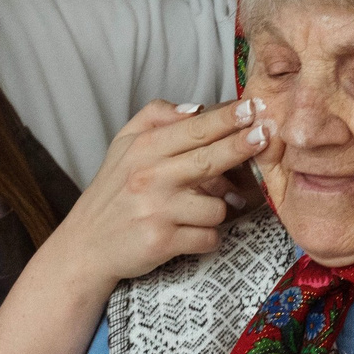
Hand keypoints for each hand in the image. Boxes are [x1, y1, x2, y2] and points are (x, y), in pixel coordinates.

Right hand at [54, 100, 272, 291]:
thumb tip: (197, 107)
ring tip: (195, 211)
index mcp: (143, 149)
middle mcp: (150, 177)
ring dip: (216, 210)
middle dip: (243, 145)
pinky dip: (206, 237)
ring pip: (216, 206)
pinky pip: (208, 236)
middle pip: (210, 159)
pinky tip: (189, 233)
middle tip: (267, 135)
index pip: (194, 128)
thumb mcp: (123, 145)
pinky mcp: (162, 242)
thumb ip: (155, 116)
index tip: (254, 106)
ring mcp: (157, 211)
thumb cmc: (112, 193)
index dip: (228, 118)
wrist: (86, 246)